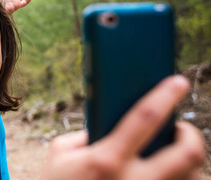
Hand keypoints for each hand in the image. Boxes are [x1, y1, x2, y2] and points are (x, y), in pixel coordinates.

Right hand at [40, 76, 205, 179]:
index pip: (144, 118)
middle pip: (187, 154)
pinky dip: (179, 178)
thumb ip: (85, 135)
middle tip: (180, 129)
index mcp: (106, 159)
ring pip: (192, 178)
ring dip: (188, 162)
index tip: (178, 82)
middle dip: (191, 135)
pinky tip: (165, 173)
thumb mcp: (61, 153)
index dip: (165, 96)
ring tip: (171, 155)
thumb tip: (109, 125)